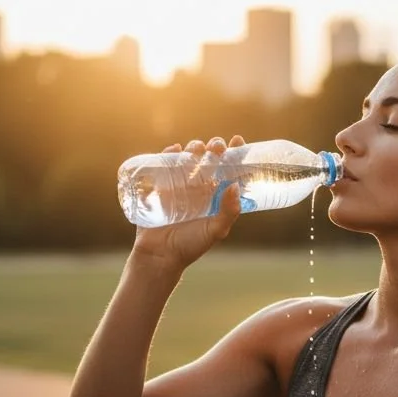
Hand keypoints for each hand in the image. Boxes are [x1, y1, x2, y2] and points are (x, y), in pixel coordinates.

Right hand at [130, 134, 244, 271]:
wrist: (160, 255)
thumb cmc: (190, 246)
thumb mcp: (215, 231)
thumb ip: (228, 212)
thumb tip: (235, 187)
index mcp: (217, 196)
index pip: (229, 170)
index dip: (235, 154)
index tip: (237, 141)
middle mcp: (200, 187)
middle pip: (210, 159)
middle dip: (214, 148)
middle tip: (216, 147)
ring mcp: (180, 185)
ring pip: (189, 157)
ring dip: (194, 147)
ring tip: (197, 148)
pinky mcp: (161, 185)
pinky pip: (164, 163)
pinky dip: (169, 152)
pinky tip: (174, 148)